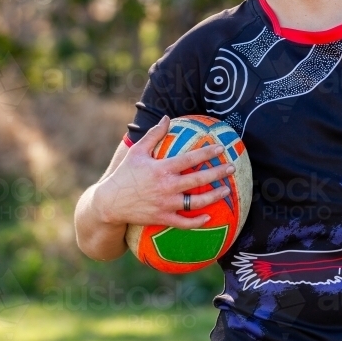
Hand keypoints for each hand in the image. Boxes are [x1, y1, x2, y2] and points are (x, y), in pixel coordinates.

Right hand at [94, 115, 234, 228]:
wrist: (109, 204)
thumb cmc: (124, 174)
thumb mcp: (137, 152)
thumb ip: (154, 135)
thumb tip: (166, 118)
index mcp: (161, 169)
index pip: (190, 159)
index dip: (207, 153)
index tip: (221, 148)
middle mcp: (166, 186)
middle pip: (198, 179)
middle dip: (218, 173)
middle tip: (232, 168)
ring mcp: (166, 204)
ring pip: (196, 202)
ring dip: (214, 196)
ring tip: (226, 190)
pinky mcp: (163, 218)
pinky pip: (184, 222)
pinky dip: (198, 221)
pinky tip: (209, 217)